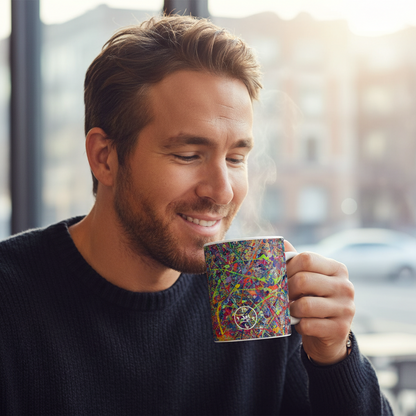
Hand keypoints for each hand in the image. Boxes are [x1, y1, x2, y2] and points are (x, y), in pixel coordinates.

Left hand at [285, 240, 354, 364]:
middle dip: (287, 289)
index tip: (282, 277)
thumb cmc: (313, 299)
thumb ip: (295, 260)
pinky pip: (307, 325)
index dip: (288, 267)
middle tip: (284, 296)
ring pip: (304, 305)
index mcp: (337, 268)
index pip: (306, 258)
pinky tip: (302, 323)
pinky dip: (298, 325)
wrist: (328, 334)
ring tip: (293, 310)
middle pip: (303, 280)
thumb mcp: (308, 277)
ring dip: (292, 309)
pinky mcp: (340, 329)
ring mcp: (346, 308)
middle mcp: (345, 286)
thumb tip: (280, 242)